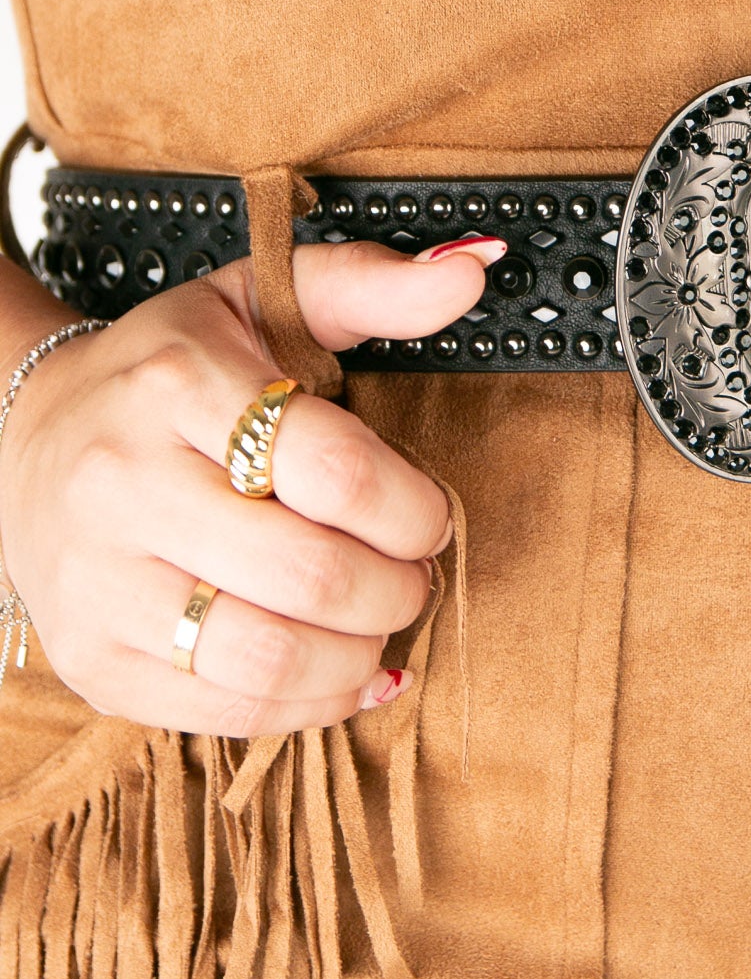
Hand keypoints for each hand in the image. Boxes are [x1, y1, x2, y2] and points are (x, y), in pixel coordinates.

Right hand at [0, 232, 504, 733]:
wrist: (27, 435)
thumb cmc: (172, 369)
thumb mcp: (262, 300)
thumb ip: (374, 285)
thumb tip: (478, 267)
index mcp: (175, 384)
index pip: (332, 469)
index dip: (412, 508)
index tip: (430, 516)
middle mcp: (122, 484)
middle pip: (310, 573)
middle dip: (396, 588)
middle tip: (412, 576)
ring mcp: (98, 580)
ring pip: (268, 659)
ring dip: (358, 654)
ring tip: (377, 624)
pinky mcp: (93, 658)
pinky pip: (225, 711)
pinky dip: (307, 704)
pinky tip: (335, 670)